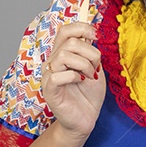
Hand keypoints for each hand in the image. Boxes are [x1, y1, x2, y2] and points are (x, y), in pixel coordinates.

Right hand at [41, 22, 104, 139]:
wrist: (86, 118)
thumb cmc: (89, 94)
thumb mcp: (94, 68)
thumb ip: (90, 52)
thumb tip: (90, 34)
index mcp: (62, 54)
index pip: (65, 31)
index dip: (81, 28)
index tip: (96, 36)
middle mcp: (53, 62)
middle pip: (69, 42)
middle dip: (89, 52)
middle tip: (95, 67)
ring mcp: (49, 76)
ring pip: (63, 55)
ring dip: (84, 65)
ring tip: (90, 77)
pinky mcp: (49, 90)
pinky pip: (58, 75)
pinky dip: (74, 76)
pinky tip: (81, 82)